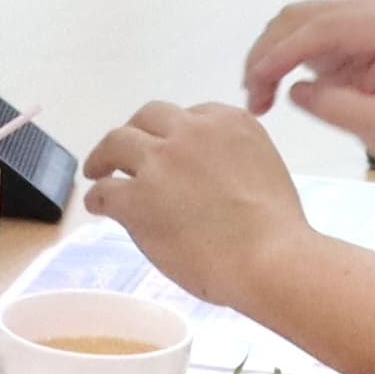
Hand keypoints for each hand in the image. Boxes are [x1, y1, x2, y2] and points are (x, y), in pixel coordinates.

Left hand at [81, 100, 309, 304]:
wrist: (268, 258)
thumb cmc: (277, 229)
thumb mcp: (263, 168)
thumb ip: (232, 159)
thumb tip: (206, 177)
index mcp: (228, 122)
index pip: (190, 115)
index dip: (174, 134)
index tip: (168, 150)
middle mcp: (191, 132)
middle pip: (148, 118)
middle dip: (136, 133)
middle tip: (125, 153)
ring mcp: (161, 162)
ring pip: (117, 142)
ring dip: (104, 156)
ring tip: (97, 170)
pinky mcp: (137, 197)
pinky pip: (105, 190)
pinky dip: (98, 197)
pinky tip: (98, 206)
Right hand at [237, 0, 374, 147]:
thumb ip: (341, 109)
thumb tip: (296, 91)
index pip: (325, 27)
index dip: (285, 50)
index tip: (258, 78)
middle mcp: (368, 12)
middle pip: (301, 17)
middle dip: (268, 53)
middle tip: (252, 97)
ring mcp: (351, 19)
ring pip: (291, 23)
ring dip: (265, 55)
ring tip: (257, 100)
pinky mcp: (337, 33)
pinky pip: (295, 35)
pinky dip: (275, 58)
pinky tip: (266, 88)